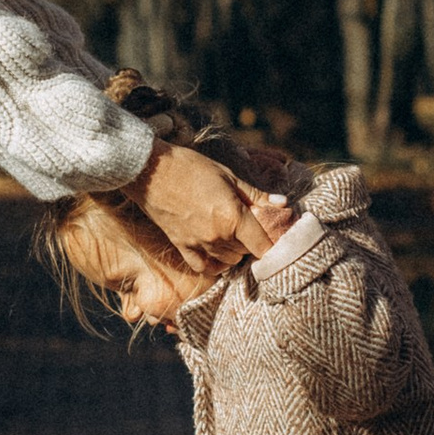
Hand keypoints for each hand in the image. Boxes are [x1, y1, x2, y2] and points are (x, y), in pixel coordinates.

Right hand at [137, 140, 284, 262]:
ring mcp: (198, 245)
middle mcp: (217, 236)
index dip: (274, 245)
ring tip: (234, 234)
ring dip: (235, 251)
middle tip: (252, 226)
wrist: (150, 171)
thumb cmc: (191, 167)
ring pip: (229, 261)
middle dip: (253, 242)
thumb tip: (283, 205)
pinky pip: (205, 267)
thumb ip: (256, 194)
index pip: (264, 246)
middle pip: (247, 253)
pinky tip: (217, 251)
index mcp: (233, 217)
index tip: (277, 239)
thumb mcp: (229, 175)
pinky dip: (215, 263)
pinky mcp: (182, 247)